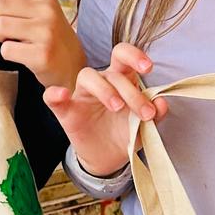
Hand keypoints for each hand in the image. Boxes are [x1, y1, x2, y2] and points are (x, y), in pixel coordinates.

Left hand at [0, 0, 84, 89]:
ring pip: (0, 26)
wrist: (74, 69)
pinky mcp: (42, 54)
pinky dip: (6, 53)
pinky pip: (6, 50)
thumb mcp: (38, 15)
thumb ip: (11, 6)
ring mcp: (46, 33)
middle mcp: (47, 11)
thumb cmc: (50, 41)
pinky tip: (19, 54)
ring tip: (7, 41)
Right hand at [43, 43, 167, 178]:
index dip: (135, 56)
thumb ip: (156, 114)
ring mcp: (82, 95)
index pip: (123, 57)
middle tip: (144, 113)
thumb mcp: (145, 127)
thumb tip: (162, 102)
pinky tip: (62, 94)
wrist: (107, 159)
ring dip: (105, 90)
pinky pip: (52, 97)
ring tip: (117, 108)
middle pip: (111, 71)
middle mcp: (102, 82)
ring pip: (87, 76)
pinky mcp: (66, 112)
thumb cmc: (124, 134)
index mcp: (122, 80)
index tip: (148, 68)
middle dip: (129, 89)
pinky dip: (55, 93)